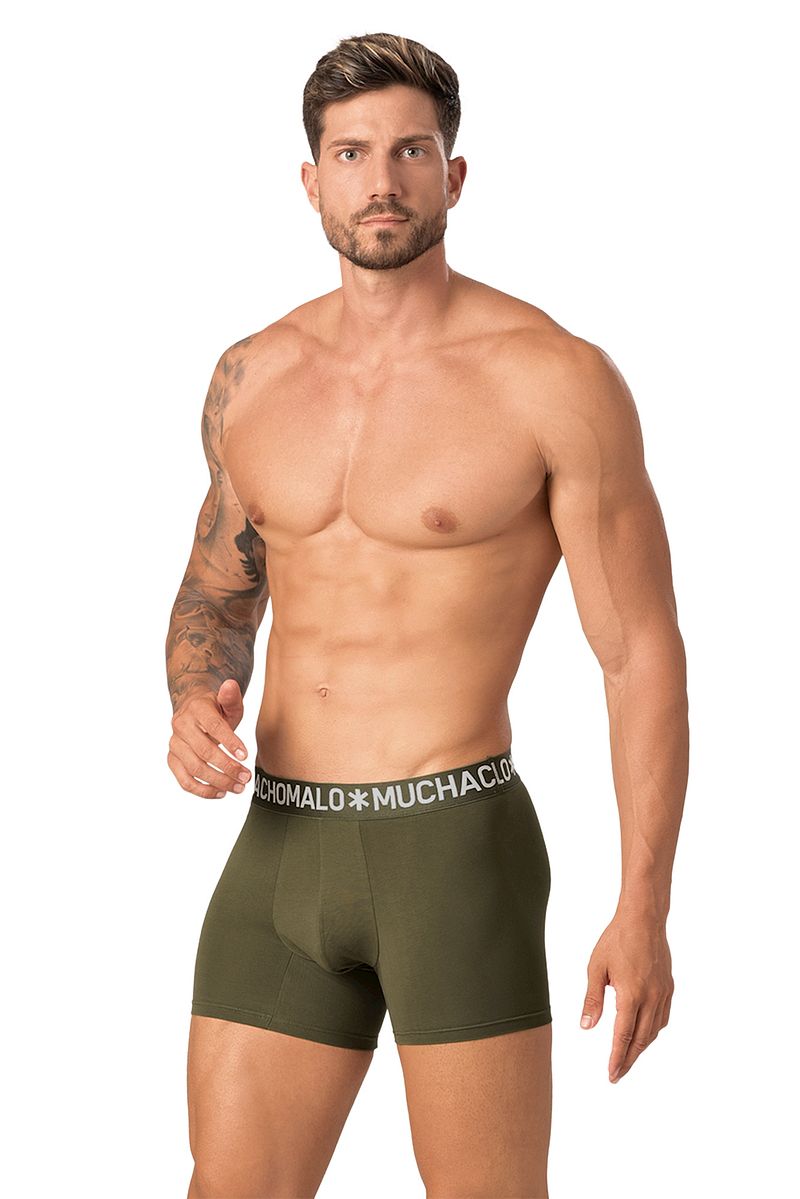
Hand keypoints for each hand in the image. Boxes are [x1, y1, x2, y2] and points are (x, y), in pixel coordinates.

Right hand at [168, 678, 250, 798]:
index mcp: (196, 708)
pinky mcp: (172, 759)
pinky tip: (221, 792)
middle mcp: (181, 726)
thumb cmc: (216, 708)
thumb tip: (230, 685)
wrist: (193, 710)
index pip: (214, 727)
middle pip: (204, 751)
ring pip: (194, 769)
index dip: (230, 742)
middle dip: (228, 767)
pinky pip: (184, 780)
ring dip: (218, 781)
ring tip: (238, 787)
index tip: (246, 756)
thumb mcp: (227, 701)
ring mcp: (174, 744)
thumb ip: (231, 697)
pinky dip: (202, 790)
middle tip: (246, 777)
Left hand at [579, 906, 673, 1083]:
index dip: (617, 1058)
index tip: (612, 1074)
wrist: (643, 919)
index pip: (623, 1036)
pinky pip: (663, 1018)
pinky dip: (653, 1031)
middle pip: (641, 1040)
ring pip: (654, 1031)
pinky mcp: (669, 987)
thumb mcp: (596, 968)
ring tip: (627, 1057)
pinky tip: (644, 1034)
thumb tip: (587, 1027)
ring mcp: (663, 993)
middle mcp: (651, 998)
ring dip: (641, 1047)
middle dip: (628, 1060)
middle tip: (617, 1074)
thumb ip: (592, 1000)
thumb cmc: (616, 940)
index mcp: (631, 994)